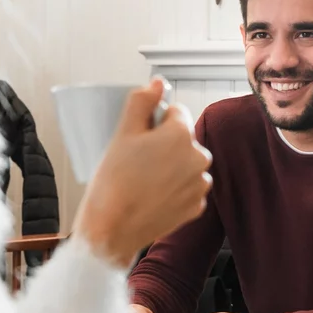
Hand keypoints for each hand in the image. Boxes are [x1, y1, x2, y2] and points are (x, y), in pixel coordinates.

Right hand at [73, 77, 212, 267]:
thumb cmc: (114, 180)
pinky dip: (175, 190)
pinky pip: (188, 188)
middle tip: (138, 162)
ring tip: (145, 181)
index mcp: (182, 134)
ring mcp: (200, 184)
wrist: (112, 229)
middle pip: (183, 139)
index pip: (175, 112)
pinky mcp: (197, 206)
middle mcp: (199, 157)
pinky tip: (154, 197)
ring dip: (171, 167)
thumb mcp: (123, 132)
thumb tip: (158, 82)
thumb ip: (142, 101)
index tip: (139, 140)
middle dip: (165, 145)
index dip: (154, 123)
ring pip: (186, 164)